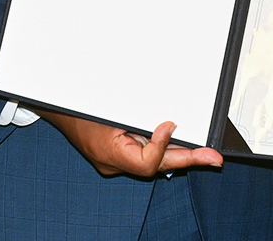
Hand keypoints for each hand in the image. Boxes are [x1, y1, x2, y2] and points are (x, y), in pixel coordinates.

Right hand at [37, 110, 223, 177]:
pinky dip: (163, 148)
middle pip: (158, 166)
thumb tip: (169, 126)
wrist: (59, 108)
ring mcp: (117, 162)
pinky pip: (146, 155)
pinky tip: (182, 143)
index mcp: (110, 154)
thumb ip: (138, 122)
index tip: (171, 124)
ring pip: (155, 162)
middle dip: (189, 159)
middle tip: (213, 157)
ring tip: (207, 154)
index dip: (162, 146)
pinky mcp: (119, 155)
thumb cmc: (80, 106)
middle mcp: (115, 164)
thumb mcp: (108, 109)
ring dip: (180, 155)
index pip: (146, 163)